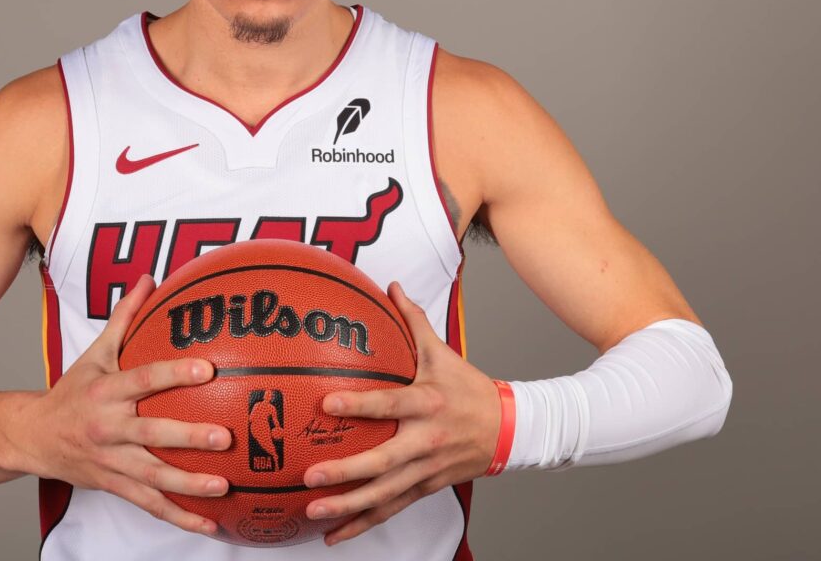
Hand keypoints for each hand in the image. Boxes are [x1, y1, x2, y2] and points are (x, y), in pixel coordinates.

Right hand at [11, 274, 232, 535]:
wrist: (32, 439)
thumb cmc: (72, 392)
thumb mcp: (96, 353)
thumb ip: (126, 318)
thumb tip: (150, 278)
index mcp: (106, 392)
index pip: (143, 379)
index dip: (173, 373)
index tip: (207, 367)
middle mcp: (108, 428)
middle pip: (151, 434)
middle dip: (188, 438)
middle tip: (224, 437)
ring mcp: (111, 461)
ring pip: (153, 477)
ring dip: (189, 486)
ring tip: (223, 486)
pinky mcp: (115, 485)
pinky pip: (150, 504)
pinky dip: (180, 517)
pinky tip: (211, 524)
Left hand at [302, 281, 500, 545]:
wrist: (509, 429)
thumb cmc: (469, 389)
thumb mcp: (443, 353)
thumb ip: (413, 322)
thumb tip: (391, 286)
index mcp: (428, 403)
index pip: (390, 403)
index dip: (360, 404)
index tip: (327, 403)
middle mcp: (426, 440)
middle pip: (383, 461)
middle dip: (346, 472)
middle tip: (310, 474)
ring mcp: (426, 469)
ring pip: (384, 494)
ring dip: (348, 506)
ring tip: (313, 511)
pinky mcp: (425, 488)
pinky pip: (391, 509)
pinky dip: (362, 524)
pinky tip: (332, 535)